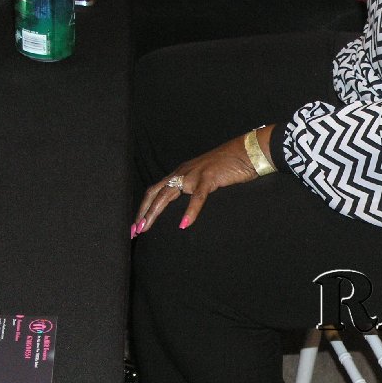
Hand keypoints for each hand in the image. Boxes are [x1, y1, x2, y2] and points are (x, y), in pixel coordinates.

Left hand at [132, 134, 256, 233]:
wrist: (246, 151)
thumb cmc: (229, 167)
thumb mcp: (205, 178)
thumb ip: (194, 189)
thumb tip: (187, 208)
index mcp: (180, 173)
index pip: (155, 191)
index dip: (144, 207)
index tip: (138, 225)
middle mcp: (182, 173)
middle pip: (155, 193)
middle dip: (143, 213)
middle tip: (135, 231)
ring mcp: (194, 175)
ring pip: (167, 195)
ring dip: (154, 212)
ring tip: (146, 228)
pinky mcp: (209, 178)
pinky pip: (197, 197)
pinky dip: (190, 212)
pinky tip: (184, 225)